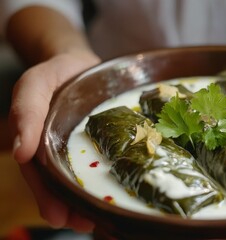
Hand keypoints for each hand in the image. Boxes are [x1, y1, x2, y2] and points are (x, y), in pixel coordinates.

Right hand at [9, 51, 100, 230]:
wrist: (81, 64)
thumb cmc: (56, 72)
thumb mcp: (35, 84)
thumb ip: (26, 111)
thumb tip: (20, 153)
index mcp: (38, 141)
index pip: (39, 174)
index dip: (46, 196)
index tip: (58, 217)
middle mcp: (57, 149)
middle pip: (60, 184)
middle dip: (69, 208)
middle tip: (81, 225)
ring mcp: (78, 148)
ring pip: (80, 180)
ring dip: (86, 202)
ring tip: (98, 221)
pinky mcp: (100, 143)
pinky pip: (101, 165)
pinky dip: (105, 182)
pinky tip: (114, 196)